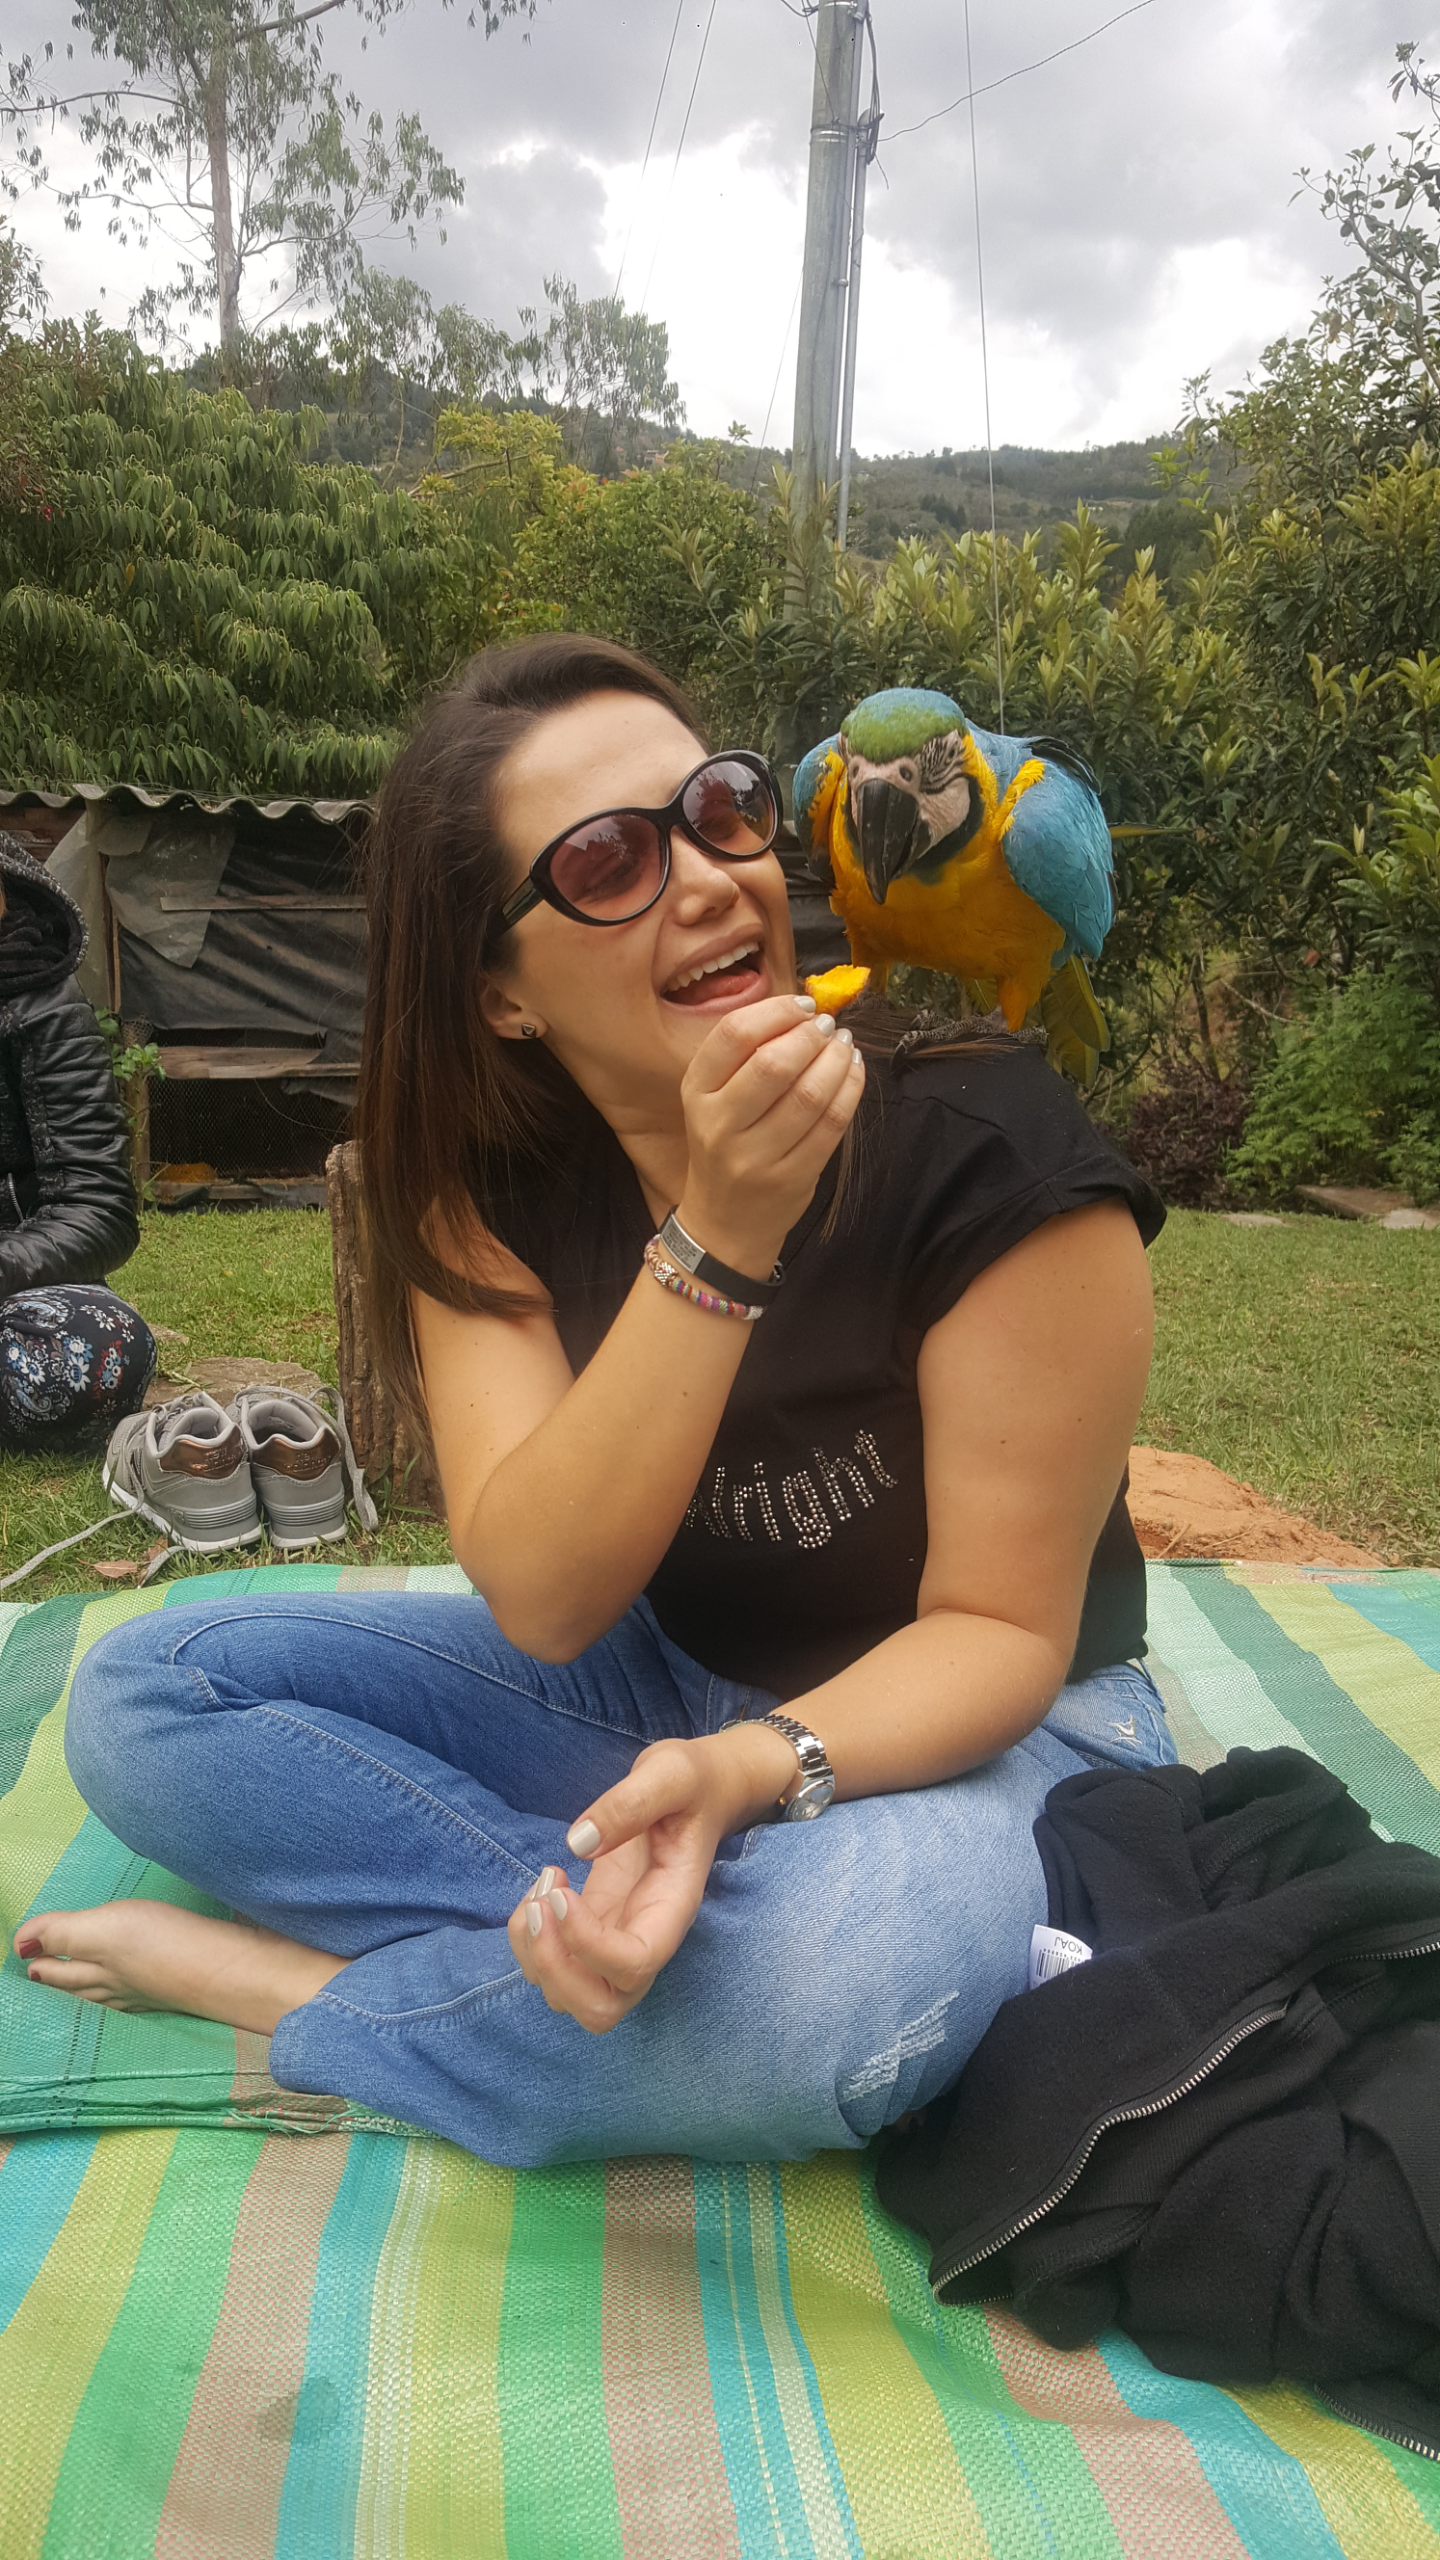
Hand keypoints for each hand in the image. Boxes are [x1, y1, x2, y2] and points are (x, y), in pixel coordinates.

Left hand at [506, 1724, 793, 2033]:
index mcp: (672, 1909)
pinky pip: (552, 1967)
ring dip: (535, 1954)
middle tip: (546, 1900)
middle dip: (555, 1968)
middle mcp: (645, 1939)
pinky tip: (542, 1888)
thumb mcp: (670, 1772)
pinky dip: (528, 1939)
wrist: (700, 1790)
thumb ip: (630, 1802)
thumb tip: (578, 1843)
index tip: (564, 1891)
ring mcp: (616, 1941)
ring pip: (568, 1999)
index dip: (588, 1945)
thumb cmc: (692, 1782)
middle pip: (600, 2009)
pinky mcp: (592, 1930)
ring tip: (543, 1887)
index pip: (634, 1965)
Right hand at [675, 993, 865, 1276]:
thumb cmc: (725, 1146)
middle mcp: (720, 1125)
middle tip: (828, 1027)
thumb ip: (747, 1056)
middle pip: (773, 1063)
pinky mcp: (792, 1178)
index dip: (776, 1011)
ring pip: (809, 1094)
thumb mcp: (714, 1099)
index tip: (803, 1005)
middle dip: (810, 1035)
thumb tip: (806, 1010)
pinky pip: (831, 1125)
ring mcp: (756, 1157)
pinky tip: (853, 1071)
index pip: (734, 1035)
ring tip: (844, 1046)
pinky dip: (850, 1089)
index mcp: (696, 1094)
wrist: (724, 1222)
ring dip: (837, 1060)